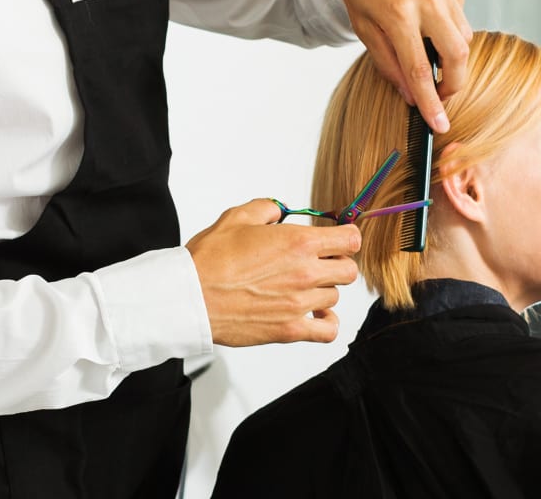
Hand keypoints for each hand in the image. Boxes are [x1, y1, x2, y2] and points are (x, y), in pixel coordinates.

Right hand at [187, 199, 361, 346]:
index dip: (345, 237)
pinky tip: (314, 315)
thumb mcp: (236, 217)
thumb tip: (279, 212)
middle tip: (317, 264)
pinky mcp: (290, 329)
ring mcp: (300, 303)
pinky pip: (328, 330)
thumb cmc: (209, 260)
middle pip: (348, 270)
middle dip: (336, 264)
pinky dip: (326, 323)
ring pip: (335, 297)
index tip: (336, 240)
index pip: (350, 240)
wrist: (191, 297)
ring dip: (322, 291)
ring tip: (300, 288)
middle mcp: (306, 273)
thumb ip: (266, 209)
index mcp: (298, 242)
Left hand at [331, 0, 469, 131]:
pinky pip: (461, 9)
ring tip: (425, 43)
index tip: (440, 124)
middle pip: (457, 55)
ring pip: (464, 34)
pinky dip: (448, 20)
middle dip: (454, 83)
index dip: (431, 102)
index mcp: (396, 12)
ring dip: (450, 50)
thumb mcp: (362, 25)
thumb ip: (388, 62)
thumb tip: (411, 94)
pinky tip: (428, 9)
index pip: (420, 70)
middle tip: (442, 94)